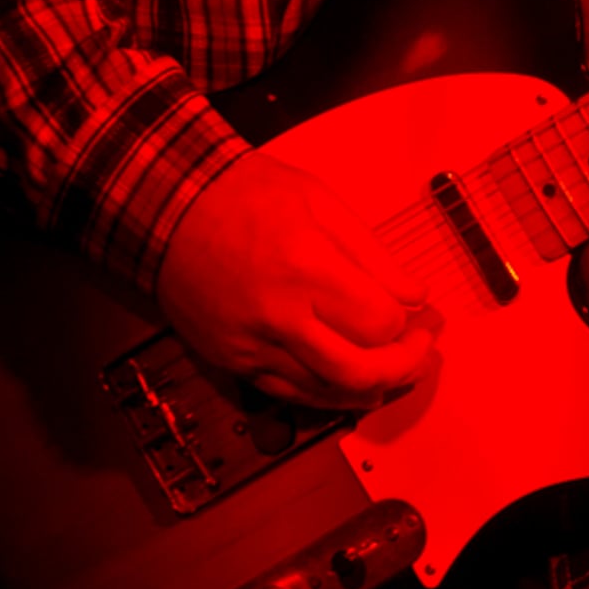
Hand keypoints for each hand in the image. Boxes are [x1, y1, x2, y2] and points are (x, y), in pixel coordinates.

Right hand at [154, 147, 435, 413]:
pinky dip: (328, 394)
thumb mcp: (321, 201)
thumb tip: (414, 295)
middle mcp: (279, 316)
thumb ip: (372, 255)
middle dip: (403, 368)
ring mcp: (252, 345)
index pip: (379, 323)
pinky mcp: (232, 361)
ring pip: (326, 394)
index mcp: (306, 268)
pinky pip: (291, 394)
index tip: (420, 315)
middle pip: (359, 372)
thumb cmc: (243, 194)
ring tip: (393, 369)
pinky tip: (348, 380)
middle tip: (420, 352)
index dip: (409, 325)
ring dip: (371, 389)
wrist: (168, 205)